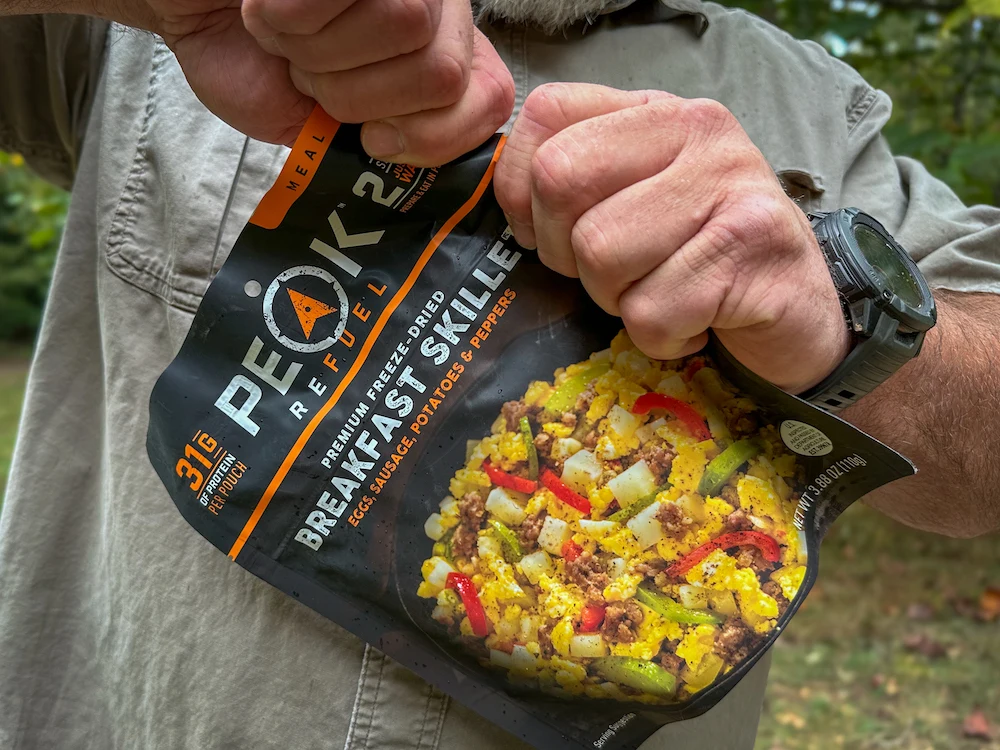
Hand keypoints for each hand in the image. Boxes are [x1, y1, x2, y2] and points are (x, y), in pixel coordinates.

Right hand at [147, 0, 513, 163]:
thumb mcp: (323, 133)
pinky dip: (289, 20)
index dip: (435, 135)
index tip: (375, 139)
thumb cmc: (257, 71)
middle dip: (359, 97)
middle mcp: (436, 11)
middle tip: (314, 78)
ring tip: (290, 41)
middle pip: (442, 73)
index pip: (491, 99)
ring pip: (406, 26)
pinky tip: (271, 10)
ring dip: (322, 55)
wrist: (196, 18)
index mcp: (440, 60)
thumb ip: (383, 150)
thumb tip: (419, 172)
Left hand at [493, 83, 849, 392]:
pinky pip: (650, 311)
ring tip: (665, 295)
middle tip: (615, 276)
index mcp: (655, 112)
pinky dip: (662, 338)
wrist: (799, 316)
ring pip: (600, 252)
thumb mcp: (638, 205)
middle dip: (567, 253)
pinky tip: (698, 323)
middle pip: (560, 181)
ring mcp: (731, 182)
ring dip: (619, 300)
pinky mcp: (753, 246)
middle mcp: (697, 129)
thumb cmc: (701, 264)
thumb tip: (508, 202)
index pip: (547, 114)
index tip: (551, 234)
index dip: (521, 188)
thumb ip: (579, 184)